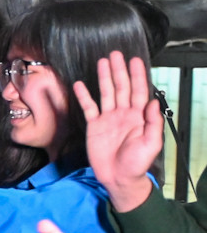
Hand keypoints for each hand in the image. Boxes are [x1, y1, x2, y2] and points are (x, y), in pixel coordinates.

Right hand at [75, 51, 162, 211]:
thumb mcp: (151, 144)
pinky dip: (84, 96)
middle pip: (122, 87)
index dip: (137, 75)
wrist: (119, 178)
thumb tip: (152, 102)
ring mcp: (108, 118)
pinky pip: (89, 108)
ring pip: (106, 93)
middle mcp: (123, 113)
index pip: (139, 91)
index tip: (135, 60)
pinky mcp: (94, 126)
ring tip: (102, 62)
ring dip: (104, 78)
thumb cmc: (137, 163)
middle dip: (119, 70)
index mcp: (139, 116)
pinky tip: (79, 85)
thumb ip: (153, 123)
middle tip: (116, 54)